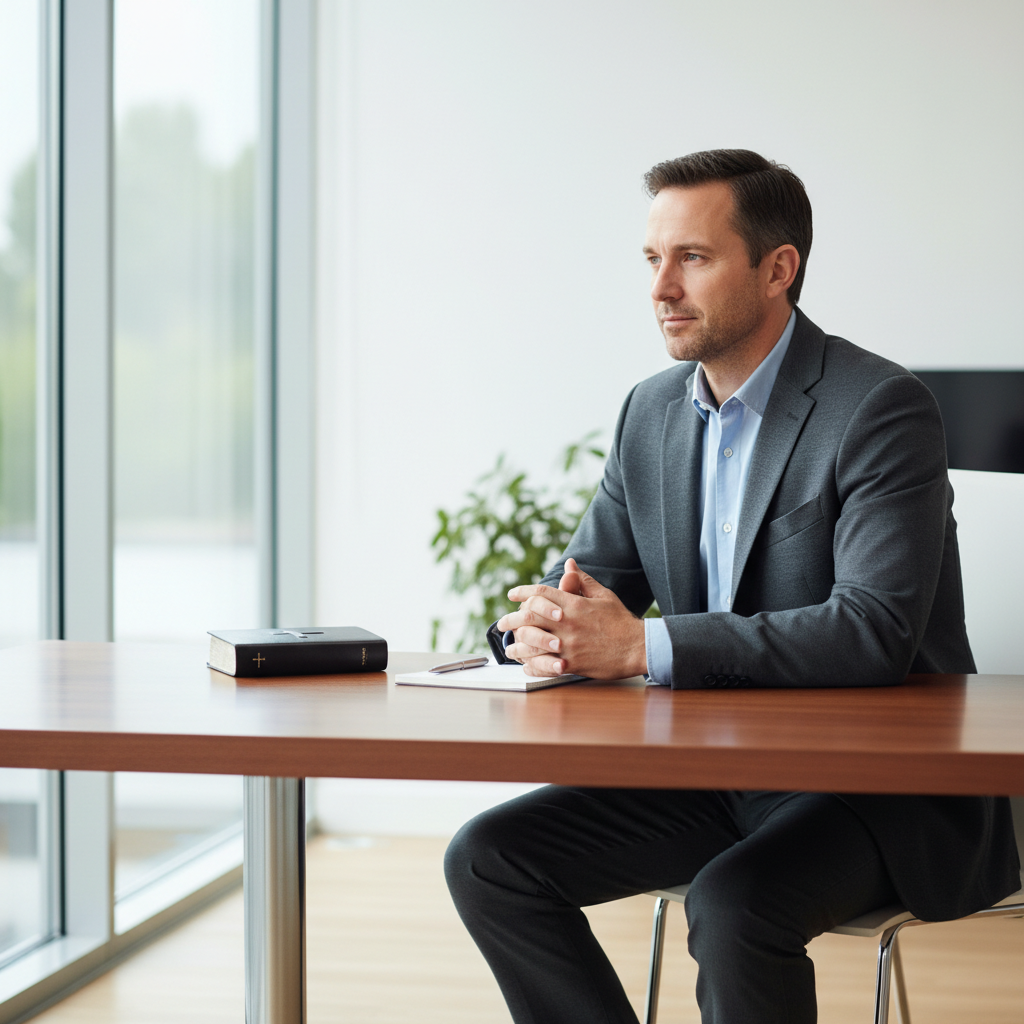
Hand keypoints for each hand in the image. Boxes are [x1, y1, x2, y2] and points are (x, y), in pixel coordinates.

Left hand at [496, 559, 646, 678]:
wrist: (638, 647)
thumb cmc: (621, 621)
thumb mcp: (603, 595)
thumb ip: (582, 581)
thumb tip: (569, 564)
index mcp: (573, 604)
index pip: (539, 593)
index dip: (522, 592)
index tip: (512, 594)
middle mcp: (566, 624)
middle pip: (527, 619)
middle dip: (510, 620)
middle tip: (502, 623)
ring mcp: (568, 645)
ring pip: (531, 645)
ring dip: (516, 646)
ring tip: (510, 648)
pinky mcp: (572, 664)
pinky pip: (544, 666)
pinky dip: (531, 666)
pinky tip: (527, 666)